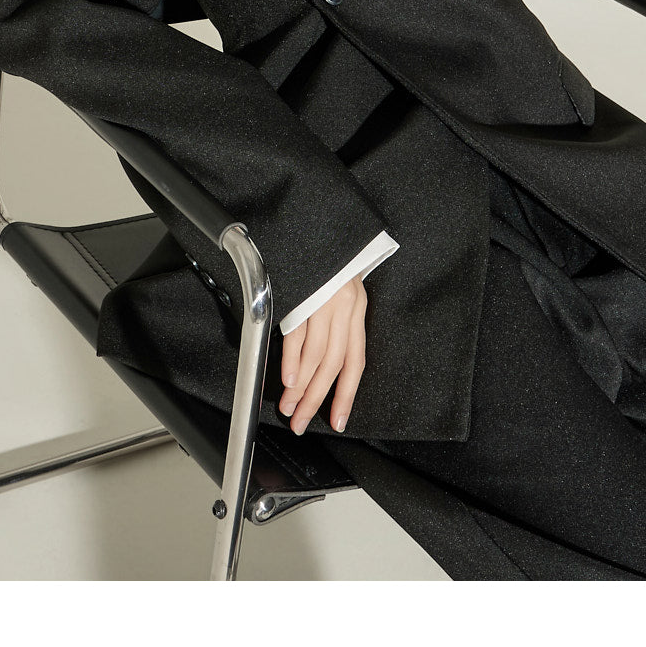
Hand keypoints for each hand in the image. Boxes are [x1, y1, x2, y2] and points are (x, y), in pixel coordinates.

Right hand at [279, 272, 367, 433]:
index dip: (346, 394)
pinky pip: (298, 333)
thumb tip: (317, 365)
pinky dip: (292, 359)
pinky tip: (288, 378)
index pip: (355, 363)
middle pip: (333, 365)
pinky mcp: (304, 293)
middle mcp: (345, 308)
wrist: (327, 225)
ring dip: (301, 386)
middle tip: (301, 421)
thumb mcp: (342, 294)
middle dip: (316, 398)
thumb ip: (336, 327)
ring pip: (316, 355)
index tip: (338, 420)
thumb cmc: (332, 263)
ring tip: (290, 406)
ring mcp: (325, 301)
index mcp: (357, 311)